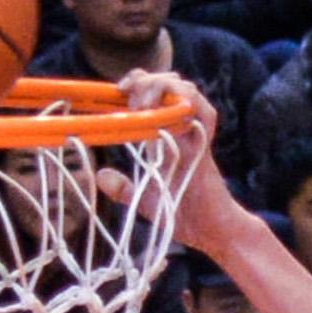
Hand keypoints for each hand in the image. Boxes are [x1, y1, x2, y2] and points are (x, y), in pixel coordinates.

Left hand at [111, 69, 230, 249]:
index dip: (139, 84)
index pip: (156, 96)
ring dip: (163, 88)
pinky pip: (205, 114)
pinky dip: (189, 103)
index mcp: (166, 137)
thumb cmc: (182, 216)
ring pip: (187, 92)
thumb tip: (101, 175)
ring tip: (140, 101)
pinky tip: (166, 107)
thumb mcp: (144, 201)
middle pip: (171, 85)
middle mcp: (181, 131)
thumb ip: (124, 188)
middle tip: (125, 90)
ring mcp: (195, 137)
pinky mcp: (205, 149)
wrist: (210, 233)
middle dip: (148, 79)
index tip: (119, 89)